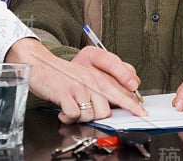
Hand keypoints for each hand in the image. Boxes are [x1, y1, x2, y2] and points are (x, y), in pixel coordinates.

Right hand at [6, 38, 146, 123]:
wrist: (40, 65)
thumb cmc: (63, 75)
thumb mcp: (85, 77)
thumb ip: (100, 88)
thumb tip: (114, 104)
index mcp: (98, 75)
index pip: (121, 92)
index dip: (132, 104)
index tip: (142, 113)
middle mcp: (92, 79)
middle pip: (107, 108)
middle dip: (101, 114)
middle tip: (94, 111)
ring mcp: (79, 86)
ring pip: (92, 114)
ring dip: (81, 116)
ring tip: (73, 108)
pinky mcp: (66, 93)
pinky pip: (75, 115)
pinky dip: (68, 117)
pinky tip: (63, 111)